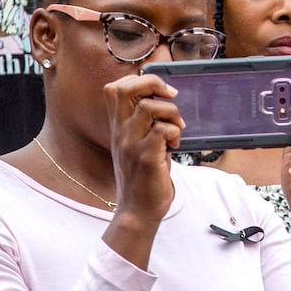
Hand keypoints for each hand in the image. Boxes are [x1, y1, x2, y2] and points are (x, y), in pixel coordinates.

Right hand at [104, 71, 182, 220]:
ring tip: (177, 129)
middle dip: (153, 83)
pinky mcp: (145, 158)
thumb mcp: (140, 145)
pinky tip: (175, 144)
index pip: (114, 88)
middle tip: (171, 96)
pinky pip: (161, 130)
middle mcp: (121, 132)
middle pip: (126, 89)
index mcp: (119, 127)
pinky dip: (174, 131)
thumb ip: (147, 124)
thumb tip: (167, 103)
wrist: (138, 210)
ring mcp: (131, 144)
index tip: (160, 91)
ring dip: (171, 112)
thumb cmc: (144, 176)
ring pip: (148, 107)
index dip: (138, 80)